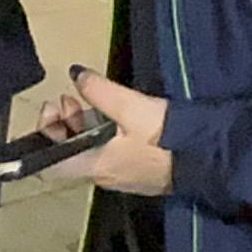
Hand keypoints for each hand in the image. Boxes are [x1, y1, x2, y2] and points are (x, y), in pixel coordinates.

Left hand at [55, 66, 172, 196]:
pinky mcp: (137, 173)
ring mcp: (121, 177)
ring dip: (82, 128)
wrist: (207, 160)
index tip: (54, 108)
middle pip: (68, 155)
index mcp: (94, 164)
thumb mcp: (131, 106)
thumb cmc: (166, 137)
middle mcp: (103, 176)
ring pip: (88, 153)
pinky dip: (102, 136)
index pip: (50, 164)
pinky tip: (115, 118)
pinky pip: (108, 155)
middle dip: (64, 124)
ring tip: (91, 102)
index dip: (43, 135)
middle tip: (71, 99)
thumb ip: (99, 91)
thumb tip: (76, 74)